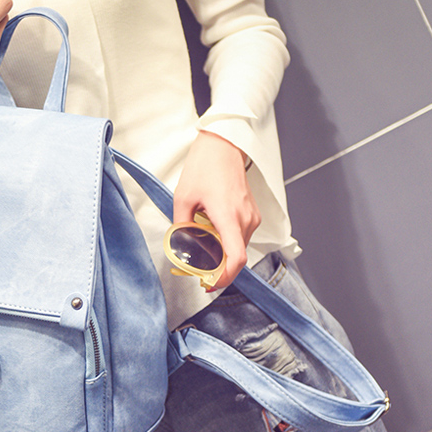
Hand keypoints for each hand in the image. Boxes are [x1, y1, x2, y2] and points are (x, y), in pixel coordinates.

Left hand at [173, 131, 259, 289]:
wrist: (222, 147)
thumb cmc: (204, 167)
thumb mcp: (183, 198)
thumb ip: (182, 225)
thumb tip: (180, 245)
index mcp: (229, 217)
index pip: (236, 259)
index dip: (225, 278)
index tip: (210, 284)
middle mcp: (245, 220)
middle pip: (236, 258)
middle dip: (218, 268)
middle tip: (198, 270)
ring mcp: (251, 217)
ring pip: (238, 248)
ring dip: (222, 254)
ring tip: (201, 250)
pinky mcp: (252, 214)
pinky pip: (241, 237)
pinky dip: (228, 242)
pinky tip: (211, 236)